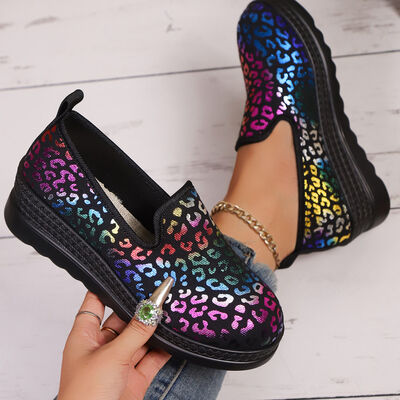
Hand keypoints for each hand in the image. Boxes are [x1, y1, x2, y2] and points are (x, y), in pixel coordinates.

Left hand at [58, 279, 172, 399]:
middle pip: (123, 318)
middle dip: (140, 307)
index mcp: (85, 337)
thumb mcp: (111, 356)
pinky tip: (176, 336)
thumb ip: (136, 331)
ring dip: (155, 327)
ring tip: (172, 307)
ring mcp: (120, 362)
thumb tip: (153, 307)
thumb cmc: (86, 396)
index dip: (108, 286)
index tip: (126, 271)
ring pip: (141, 337)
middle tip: (159, 289)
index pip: (94, 303)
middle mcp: (102, 347)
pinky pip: (153, 357)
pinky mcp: (135, 378)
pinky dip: (165, 348)